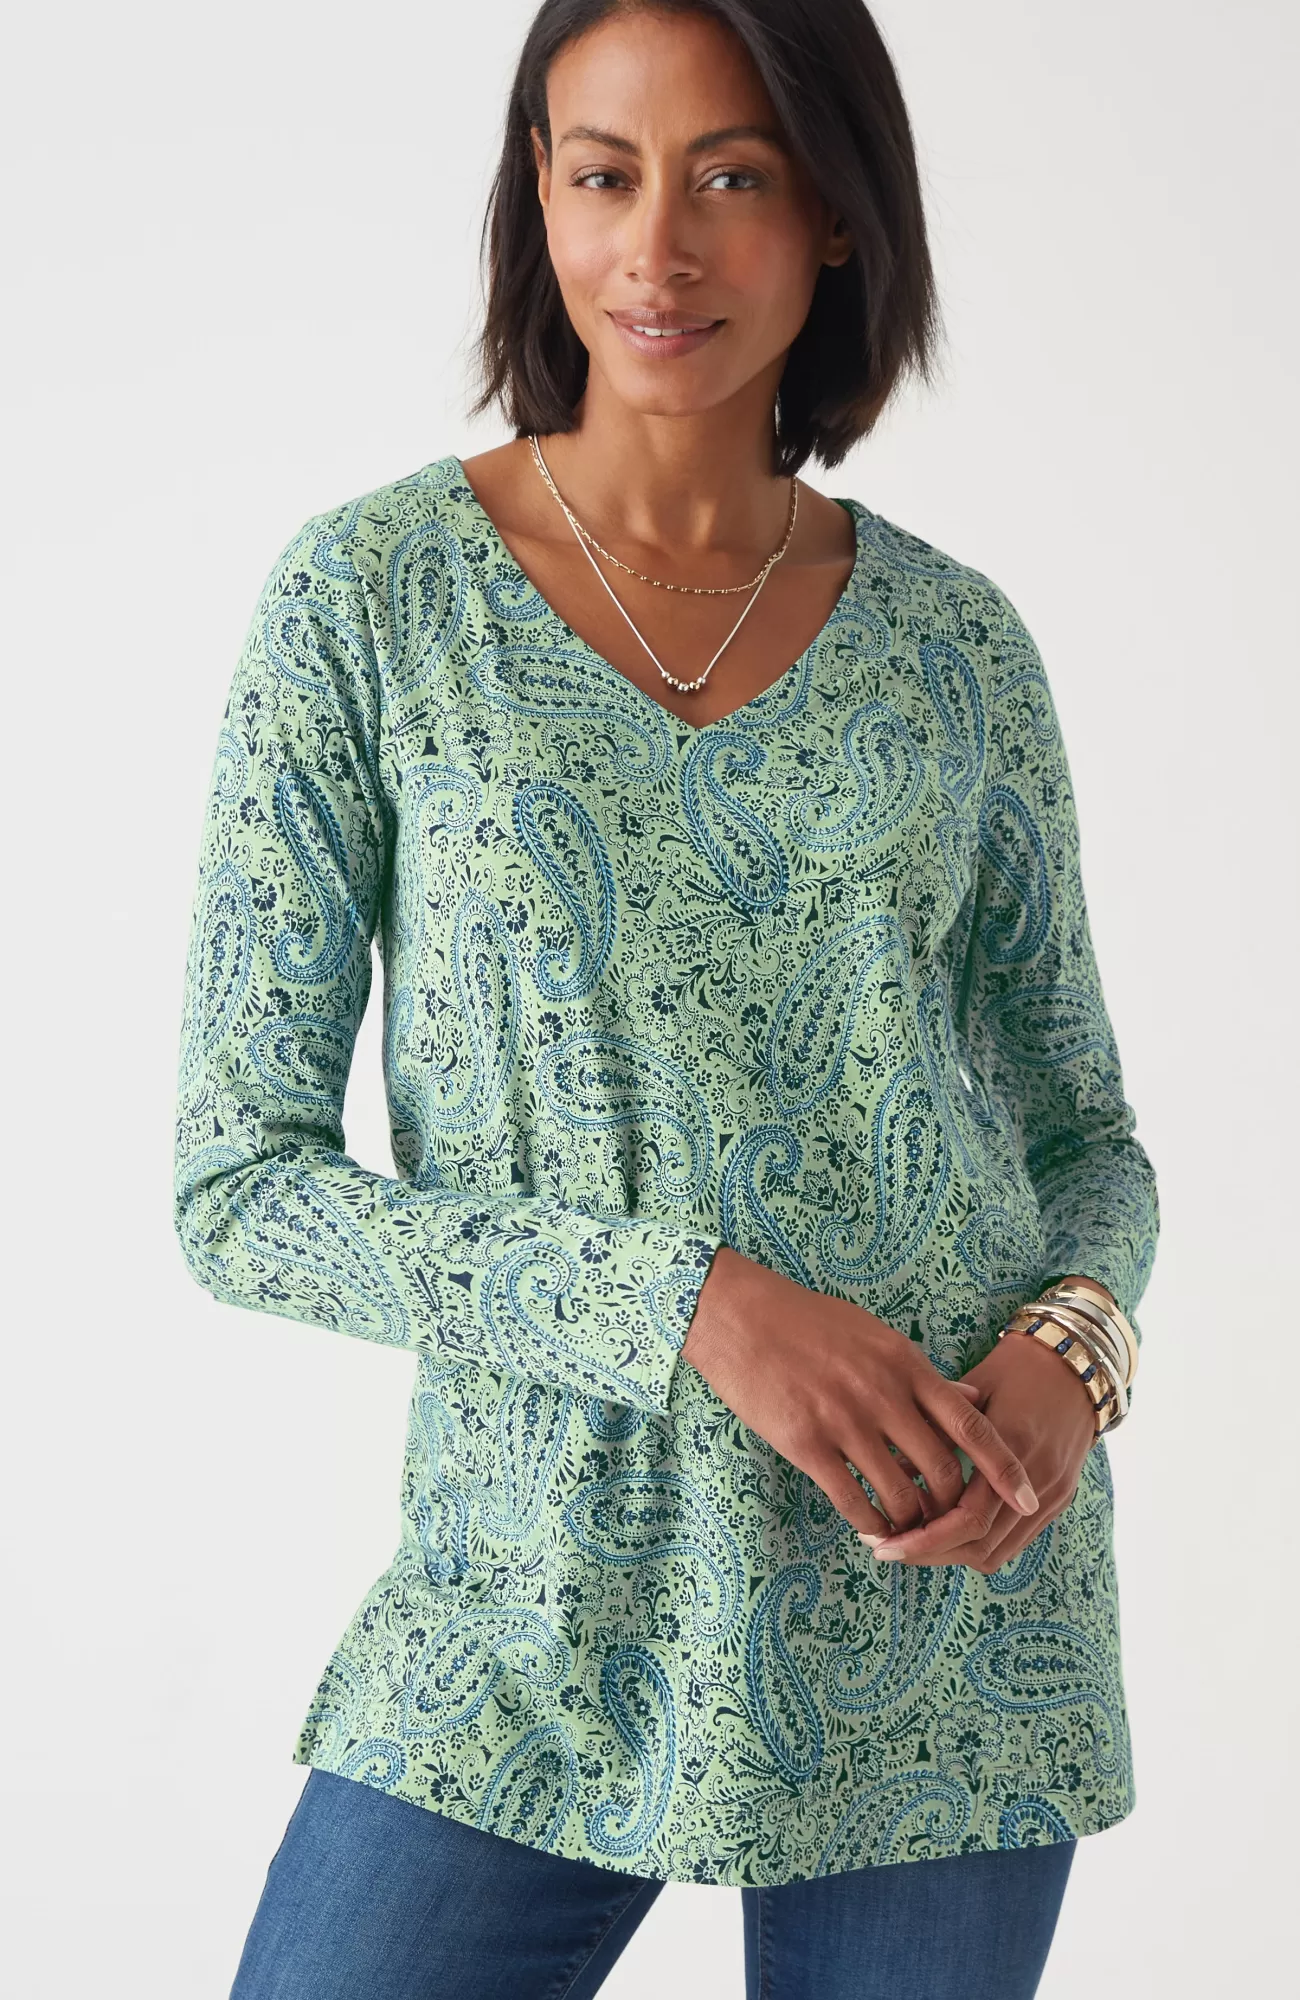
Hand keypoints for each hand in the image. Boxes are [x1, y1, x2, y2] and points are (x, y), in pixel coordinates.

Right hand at [681, 1247, 1040, 1542]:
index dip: (1005, 1468)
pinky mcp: (806, 1443)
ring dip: (912, 1524)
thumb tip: (974, 1397)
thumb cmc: (810, 1322)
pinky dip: (871, 1526)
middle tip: (950, 1522)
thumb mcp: (877, 1336)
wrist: (739, 1314)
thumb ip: (924, 1374)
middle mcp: (884, 1394)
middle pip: (943, 1470)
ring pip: (901, 1494)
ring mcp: (845, 1420)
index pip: (972, 1424)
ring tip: (910, 1532)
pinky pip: (852, 1501)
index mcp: (906, 1364)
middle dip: (954, 1507)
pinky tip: (871, 1532)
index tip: (1030, 1497)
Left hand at [864, 1325, 1096, 1570]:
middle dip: (930, 1553)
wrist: (1074, 1364)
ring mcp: (1052, 1493)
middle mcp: (1037, 1477)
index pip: (969, 1517)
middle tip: (887, 1546)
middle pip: (979, 1545)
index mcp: (1013, 1444)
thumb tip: (890, 1467)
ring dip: (951, 1553)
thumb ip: (937, 1429)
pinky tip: (946, 1526)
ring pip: (996, 1552)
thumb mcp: (972, 1389)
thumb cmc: (1016, 1369)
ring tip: (911, 1537)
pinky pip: (1013, 1542)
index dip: (924, 1538)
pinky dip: (976, 1544)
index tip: (884, 1543)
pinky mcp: (1058, 1499)